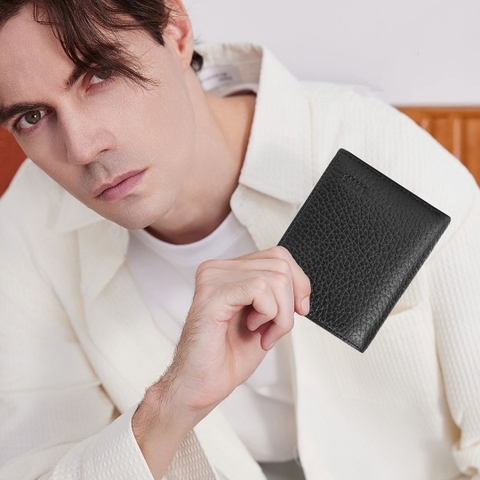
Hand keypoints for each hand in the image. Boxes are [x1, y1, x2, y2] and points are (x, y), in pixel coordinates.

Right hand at [166, 245, 309, 411]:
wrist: (201, 385)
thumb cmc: (227, 356)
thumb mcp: (265, 317)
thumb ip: (278, 294)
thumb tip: (301, 284)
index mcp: (229, 270)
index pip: (278, 255)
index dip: (298, 282)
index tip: (298, 310)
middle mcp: (218, 269)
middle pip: (280, 264)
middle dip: (289, 303)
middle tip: (274, 329)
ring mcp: (212, 279)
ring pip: (275, 277)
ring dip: (280, 314)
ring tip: (262, 332)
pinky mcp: (212, 295)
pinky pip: (259, 289)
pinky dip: (268, 314)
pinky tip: (253, 329)